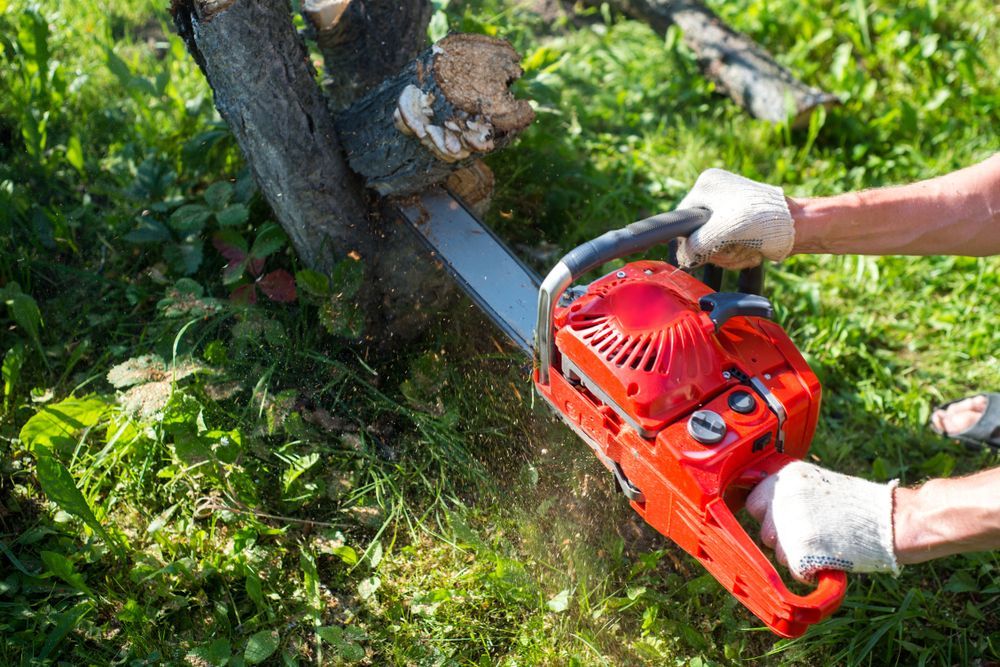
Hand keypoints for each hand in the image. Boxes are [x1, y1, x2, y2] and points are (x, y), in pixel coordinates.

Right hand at [676, 168, 794, 268]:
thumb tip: (684, 256)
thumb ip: (694, 245)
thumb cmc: (760, 221)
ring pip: (715, 244)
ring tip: (748, 249)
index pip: (683, 219)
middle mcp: (716, 193)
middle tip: (735, 247)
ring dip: (730, 254)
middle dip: (718, 249)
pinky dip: (739, 254)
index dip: (693, 240)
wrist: (799, 226)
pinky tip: (752, 251)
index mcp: (707, 185)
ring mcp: (730, 208)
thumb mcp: (719, 232)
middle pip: (700, 234)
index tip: (708, 249)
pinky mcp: (743, 224)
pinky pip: (729, 246)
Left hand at [745, 461, 899, 581]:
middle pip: (764, 530)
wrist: (892, 520)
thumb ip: (790, 493)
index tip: (783, 523)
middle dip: (782, 539)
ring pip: (778, 552)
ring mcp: (791, 522)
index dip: (768, 517)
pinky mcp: (802, 549)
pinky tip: (828, 559)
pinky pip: (795, 570)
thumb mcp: (818, 484)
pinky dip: (810, 572)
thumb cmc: (860, 506)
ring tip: (824, 546)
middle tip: (810, 537)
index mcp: (787, 476)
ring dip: (797, 556)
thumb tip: (764, 510)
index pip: (754, 502)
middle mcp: (784, 496)